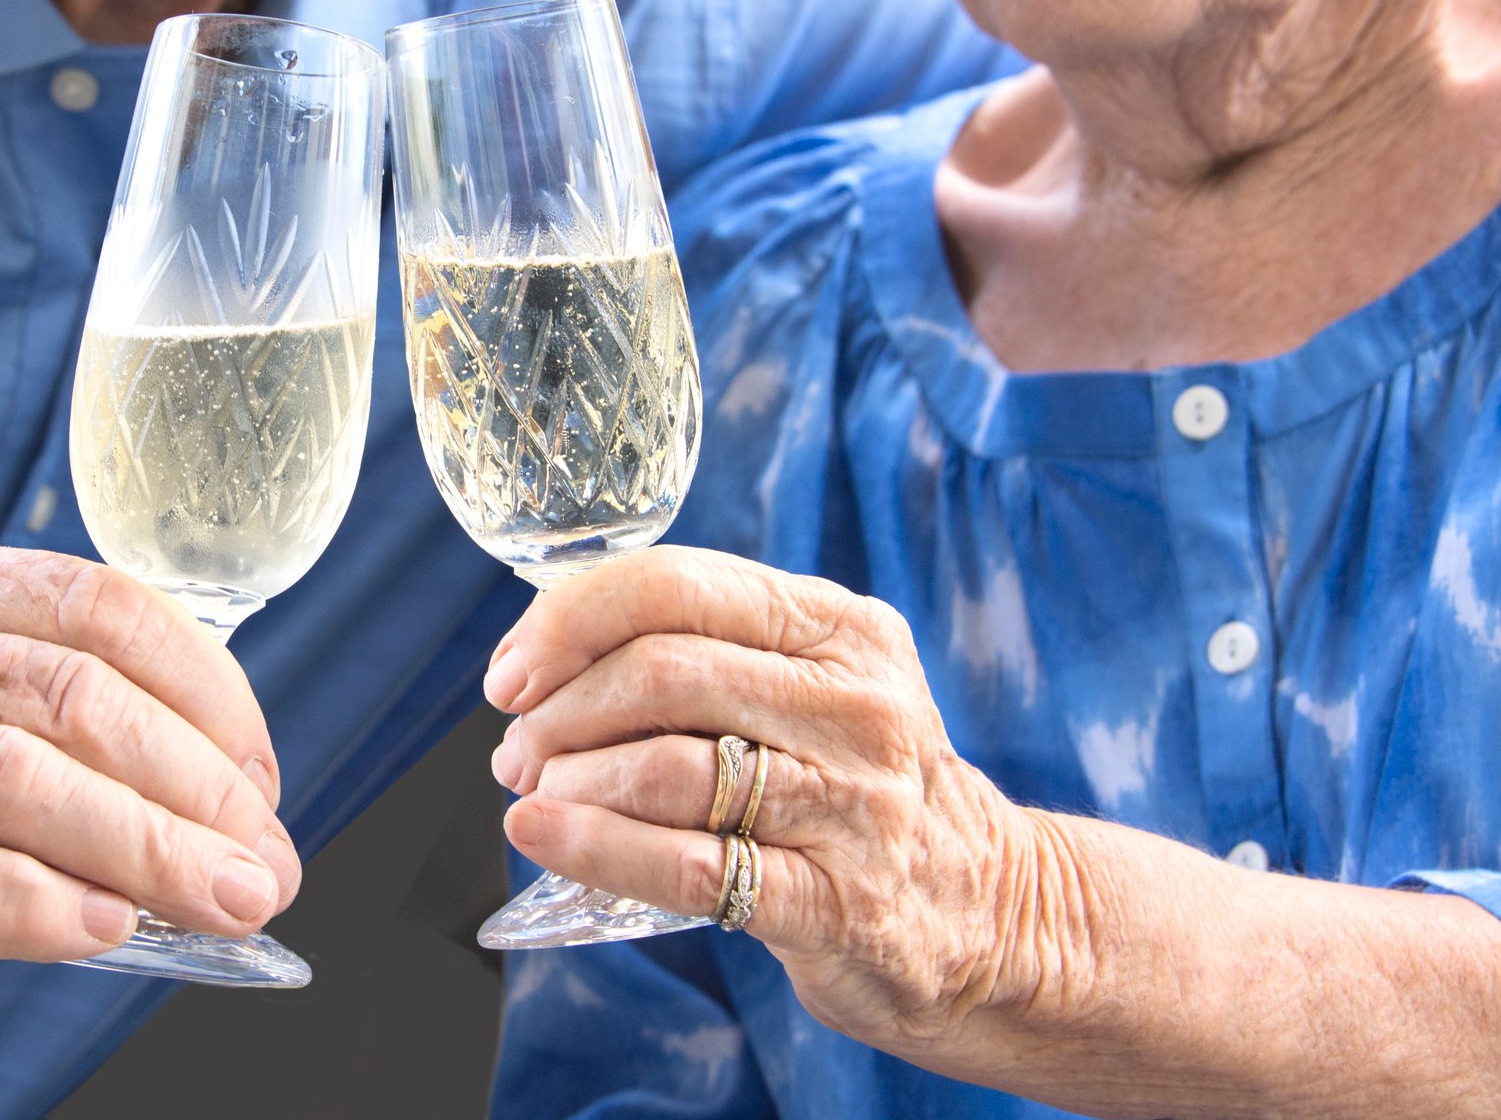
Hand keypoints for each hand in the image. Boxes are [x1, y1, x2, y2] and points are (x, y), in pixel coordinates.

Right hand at [0, 524, 300, 1045]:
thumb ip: (11, 716)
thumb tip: (197, 805)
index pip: (92, 604)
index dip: (204, 691)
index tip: (261, 776)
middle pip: (68, 691)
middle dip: (194, 785)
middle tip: (264, 863)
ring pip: (7, 773)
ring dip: (141, 847)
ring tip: (221, 904)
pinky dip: (19, 901)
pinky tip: (99, 934)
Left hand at [484, 546, 1042, 1052]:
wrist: (987, 914)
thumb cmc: (855, 787)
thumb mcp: (812, 687)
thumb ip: (708, 652)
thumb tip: (547, 648)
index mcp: (840, 629)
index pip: (677, 585)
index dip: (570, 619)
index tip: (512, 668)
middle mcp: (856, 704)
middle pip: (664, 670)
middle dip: (560, 707)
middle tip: (515, 746)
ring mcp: (853, 805)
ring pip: (670, 765)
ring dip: (570, 778)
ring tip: (533, 793)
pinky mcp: (839, 903)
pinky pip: (690, 866)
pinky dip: (596, 846)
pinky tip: (542, 833)